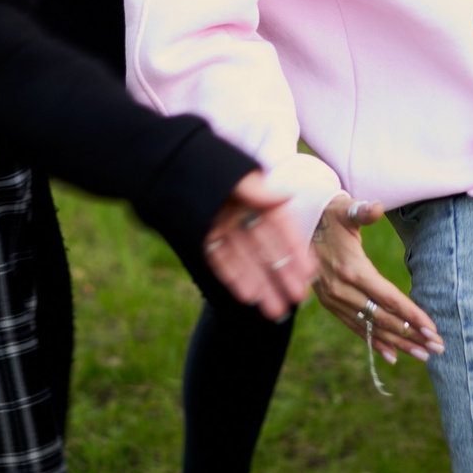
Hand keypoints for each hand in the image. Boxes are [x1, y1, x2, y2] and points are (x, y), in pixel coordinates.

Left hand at [202, 172, 316, 319]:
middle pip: (266, 248)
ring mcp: (223, 227)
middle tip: (298, 298)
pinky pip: (221, 261)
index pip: (281, 227)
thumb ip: (257, 189)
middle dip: (282, 274)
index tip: (309, 272)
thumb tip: (286, 196)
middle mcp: (242, 213)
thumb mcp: (235, 175)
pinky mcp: (203, 237)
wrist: (163, 164)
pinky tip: (249, 296)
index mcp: (255, 195)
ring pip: (246, 260)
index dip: (295, 249)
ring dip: (261, 284)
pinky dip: (234, 278)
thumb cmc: (204, 162)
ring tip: (276, 310)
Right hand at [312, 194, 442, 360]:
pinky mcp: (330, 304)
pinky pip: (355, 328)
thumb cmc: (330, 216)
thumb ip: (362, 212)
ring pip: (371, 328)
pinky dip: (374, 342)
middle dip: (412, 336)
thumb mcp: (345, 210)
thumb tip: (376, 207)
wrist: (298, 226)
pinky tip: (392, 356)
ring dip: (398, 344)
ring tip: (423, 356)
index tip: (433, 330)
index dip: (412, 315)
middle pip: (383, 319)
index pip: (389, 298)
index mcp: (352, 269)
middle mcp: (343, 290)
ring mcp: (335, 300)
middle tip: (438, 348)